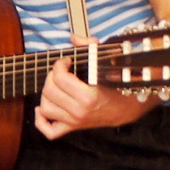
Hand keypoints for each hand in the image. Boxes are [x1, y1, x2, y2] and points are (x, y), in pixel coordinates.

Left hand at [33, 53, 148, 139]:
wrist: (128, 108)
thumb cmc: (118, 85)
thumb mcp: (106, 61)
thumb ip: (89, 46)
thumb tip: (73, 38)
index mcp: (88, 96)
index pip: (59, 78)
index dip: (59, 65)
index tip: (67, 61)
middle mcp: (79, 111)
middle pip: (49, 91)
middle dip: (52, 76)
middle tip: (61, 72)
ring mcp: (75, 121)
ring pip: (46, 108)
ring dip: (46, 94)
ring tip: (55, 87)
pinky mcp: (73, 127)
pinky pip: (50, 131)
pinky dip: (41, 121)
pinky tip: (42, 109)